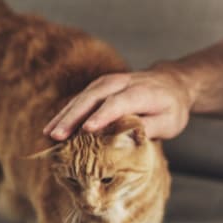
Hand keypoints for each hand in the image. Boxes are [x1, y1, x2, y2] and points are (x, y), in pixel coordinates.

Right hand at [43, 66, 192, 140]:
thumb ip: (148, 128)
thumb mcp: (169, 122)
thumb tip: (126, 141)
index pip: (119, 102)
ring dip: (65, 114)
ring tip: (49, 134)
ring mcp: (109, 82)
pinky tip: (54, 127)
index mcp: (142, 91)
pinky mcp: (100, 86)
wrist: (173, 83)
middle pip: (94, 97)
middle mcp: (122, 83)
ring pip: (84, 96)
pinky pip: (82, 98)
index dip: (102, 116)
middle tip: (58, 136)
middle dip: (74, 116)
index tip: (87, 130)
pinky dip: (67, 111)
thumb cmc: (171, 107)